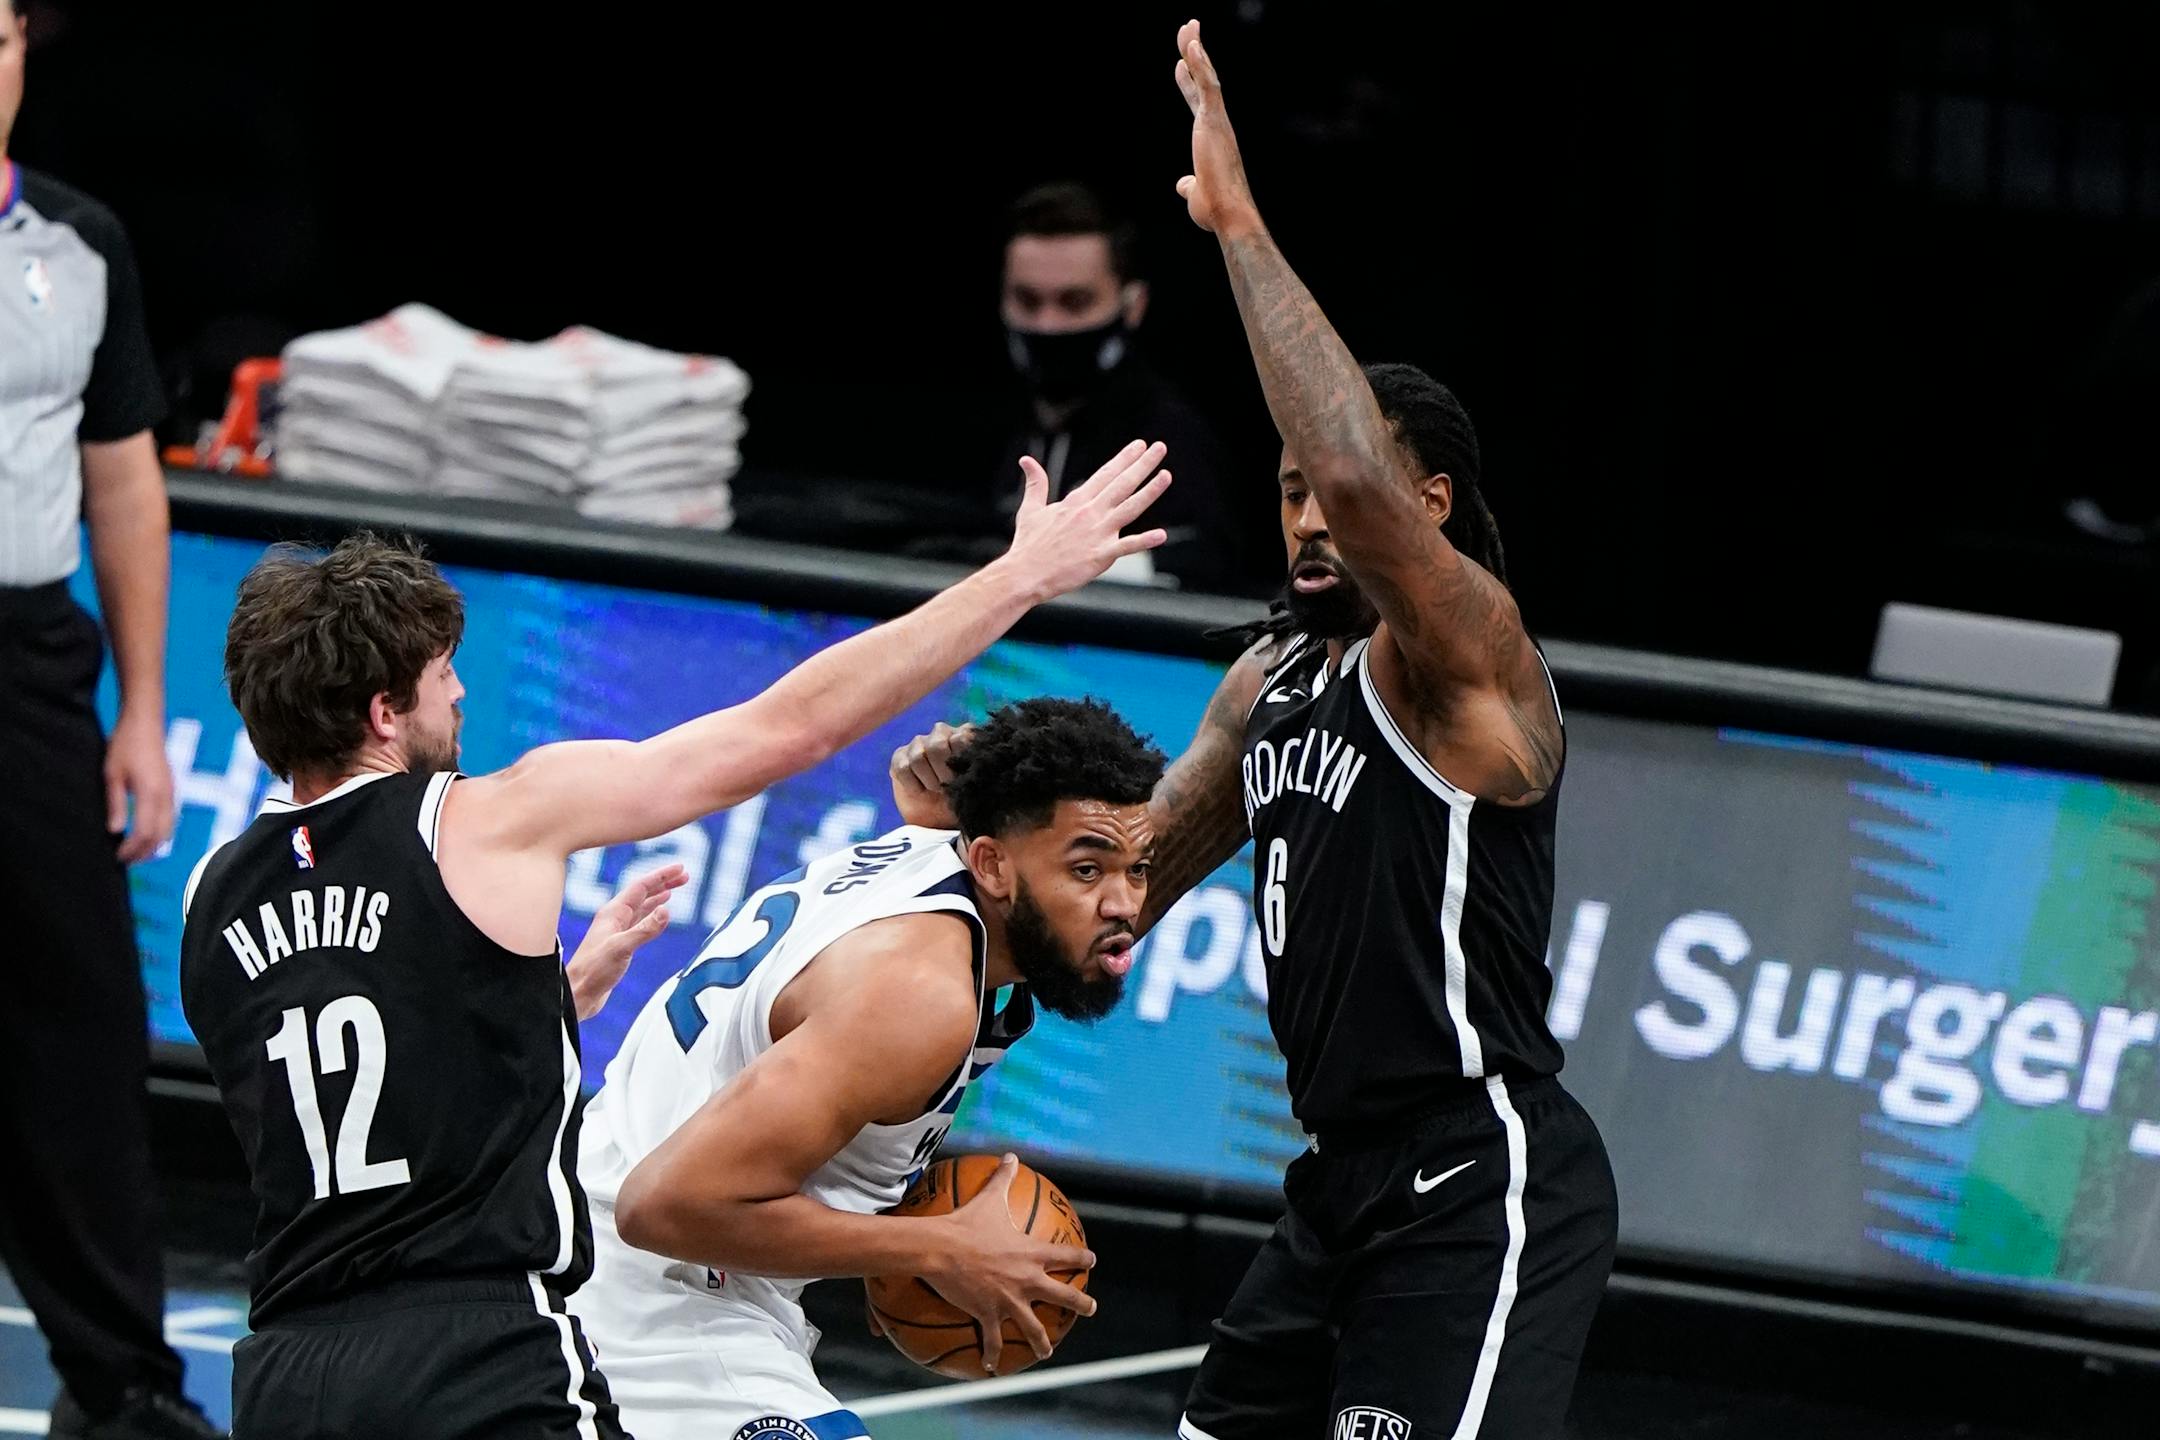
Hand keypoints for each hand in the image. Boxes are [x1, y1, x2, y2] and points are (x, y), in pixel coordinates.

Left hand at [106, 708, 173, 863]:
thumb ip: (116, 804)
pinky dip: (160, 833)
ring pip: (169, 828)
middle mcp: (166, 795)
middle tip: (126, 862)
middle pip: (161, 835)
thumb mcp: (112, 775)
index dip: (132, 848)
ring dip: (153, 844)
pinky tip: (147, 835)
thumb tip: (116, 831)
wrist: (145, 722)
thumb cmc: (125, 745)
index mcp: (151, 792)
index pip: (145, 831)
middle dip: (144, 852)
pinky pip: (170, 818)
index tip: (118, 857)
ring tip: (136, 853)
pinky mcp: (171, 789)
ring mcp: (171, 792)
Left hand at [567, 863, 688, 1020]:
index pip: (641, 886)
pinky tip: (660, 914)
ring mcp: (617, 930)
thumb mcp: (621, 948)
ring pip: (642, 906)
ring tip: (675, 888)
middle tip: (685, 876)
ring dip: (659, 896)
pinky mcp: (620, 943)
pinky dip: (653, 913)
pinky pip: (640, 921)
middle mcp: (615, 917)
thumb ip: (645, 930)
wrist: (578, 993)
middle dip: (663, 882)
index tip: (680, 868)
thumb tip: (667, 910)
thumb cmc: (593, 971)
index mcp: (613, 913)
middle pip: (643, 893)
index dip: (661, 876)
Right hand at [889, 723, 975, 828]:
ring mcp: (918, 743)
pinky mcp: (899, 757)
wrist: (939, 819)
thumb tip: (977, 765)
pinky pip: (903, 768)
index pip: (962, 736)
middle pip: (937, 745)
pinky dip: (913, 786)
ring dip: (929, 780)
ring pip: (918, 757)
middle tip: (948, 786)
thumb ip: (976, 769)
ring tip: (936, 789)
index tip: (963, 779)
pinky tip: (920, 792)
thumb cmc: (961, 799)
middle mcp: (941, 733)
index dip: (961, 761)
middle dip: (943, 772)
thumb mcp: (974, 785)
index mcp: (964, 735)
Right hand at [919, 1154, 1096, 1373]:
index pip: (1065, 1255)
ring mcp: (1010, 1301)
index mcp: (1031, 1253)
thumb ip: (1003, 1178)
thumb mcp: (988, 1198)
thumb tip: (1011, 1155)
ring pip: (1034, 1327)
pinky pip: (993, 1340)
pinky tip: (993, 1367)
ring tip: (1047, 1351)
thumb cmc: (966, 1222)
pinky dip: (993, 1354)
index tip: (1092, 1261)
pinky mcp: (989, 1315)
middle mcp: (1027, 1280)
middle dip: (1081, 1303)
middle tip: (1091, 1308)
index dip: (1081, 1257)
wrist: (941, 1250)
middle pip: (1062, 1295)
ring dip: (1042, 1341)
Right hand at [997, 439, 1171, 600]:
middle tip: (1159, 448)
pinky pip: (1126, 547)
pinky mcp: (1100, 556)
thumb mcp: (1030, 509)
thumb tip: (1026, 460)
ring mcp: (1097, 533)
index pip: (1105, 474)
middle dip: (1143, 464)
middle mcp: (1090, 513)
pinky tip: (1161, 535)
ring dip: (1150, 491)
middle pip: (1122, 484)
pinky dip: (1144, 541)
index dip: (1124, 458)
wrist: (1025, 574)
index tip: (1139, 445)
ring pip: (1130, 508)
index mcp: (1076, 502)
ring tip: (1166, 475)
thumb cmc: (1028, 544)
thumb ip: (1036, 484)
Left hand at [1173, 19, 1260, 237]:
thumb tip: (1183, 185)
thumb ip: (1189, 185)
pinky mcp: (1214, 122)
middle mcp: (1218, 125)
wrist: (1228, 215)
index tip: (1180, 65)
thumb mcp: (1195, 194)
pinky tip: (1193, 45)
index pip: (1199, 103)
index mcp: (1212, 138)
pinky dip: (1201, 65)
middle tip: (1188, 30)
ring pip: (1207, 77)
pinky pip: (1208, 87)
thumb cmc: (1216, 209)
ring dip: (1196, 50)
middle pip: (1204, 82)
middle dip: (1195, 55)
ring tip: (1189, 27)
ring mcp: (1217, 122)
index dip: (1189, 83)